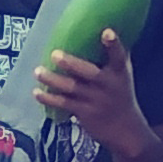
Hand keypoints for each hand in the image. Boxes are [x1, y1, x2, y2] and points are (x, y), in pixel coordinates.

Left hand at [33, 28, 149, 155]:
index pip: (118, 56)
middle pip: (89, 73)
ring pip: (71, 88)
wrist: (125, 131)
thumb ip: (111, 58)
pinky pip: (64, 104)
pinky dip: (49, 99)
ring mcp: (95, 100)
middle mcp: (108, 85)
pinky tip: (36, 92)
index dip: (113, 44)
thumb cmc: (119, 95)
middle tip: (55, 54)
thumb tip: (99, 30)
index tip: (106, 32)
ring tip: (38, 72)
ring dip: (53, 80)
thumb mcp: (121, 76)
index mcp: (119, 73)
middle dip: (72, 64)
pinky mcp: (84, 112)